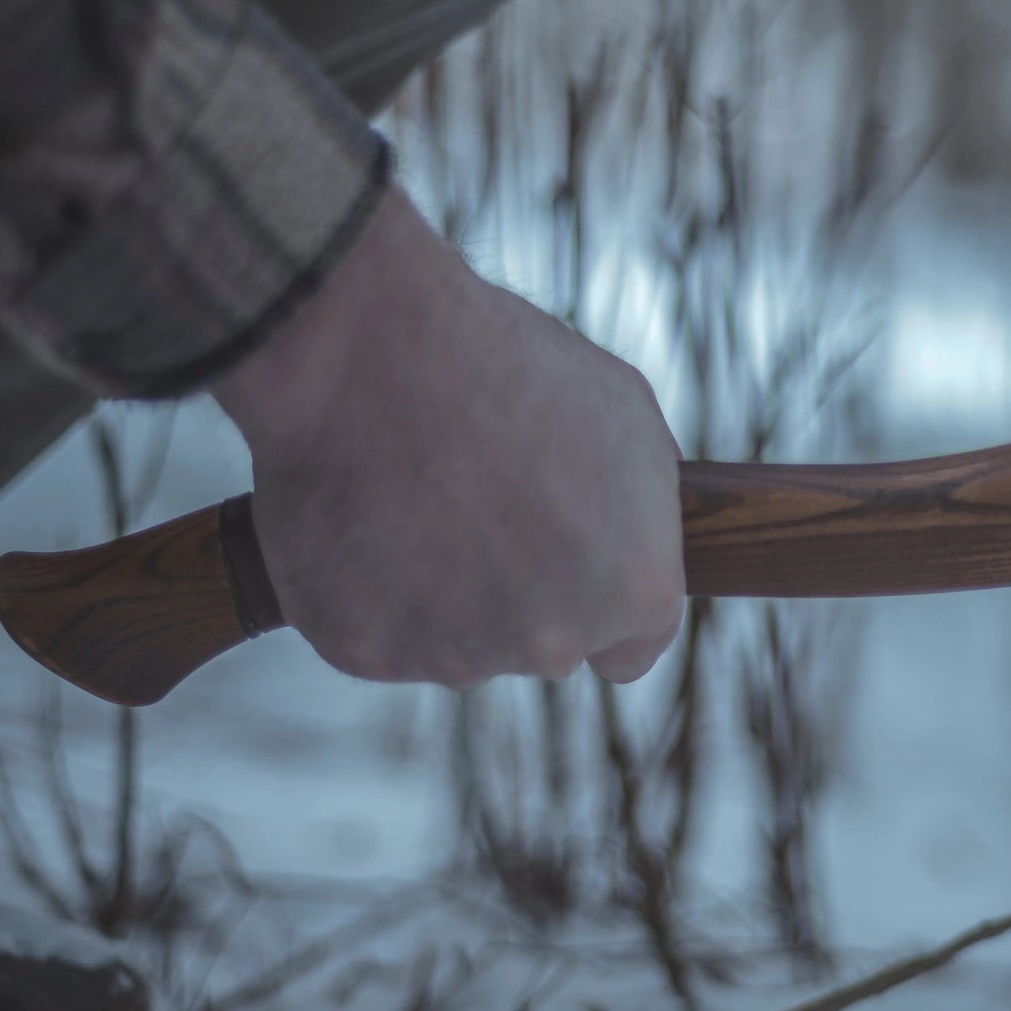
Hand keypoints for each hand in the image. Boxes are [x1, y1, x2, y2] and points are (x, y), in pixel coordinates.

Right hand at [212, 189, 685, 686]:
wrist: (373, 351)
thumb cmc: (505, 364)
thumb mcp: (623, 410)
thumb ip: (644, 500)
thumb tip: (641, 532)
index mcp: (635, 592)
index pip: (630, 649)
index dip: (597, 599)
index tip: (568, 564)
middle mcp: (556, 644)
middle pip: (543, 643)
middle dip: (520, 590)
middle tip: (479, 500)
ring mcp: (459, 658)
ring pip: (460, 644)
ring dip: (442, 593)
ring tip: (416, 496)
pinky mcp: (368, 653)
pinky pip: (380, 633)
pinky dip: (371, 593)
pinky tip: (366, 518)